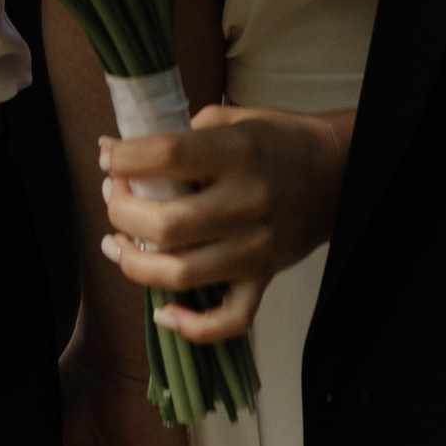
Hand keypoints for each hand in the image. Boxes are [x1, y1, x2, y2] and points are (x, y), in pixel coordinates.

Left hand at [99, 103, 353, 343]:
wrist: (337, 171)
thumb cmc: (276, 140)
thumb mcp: (231, 119)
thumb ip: (176, 133)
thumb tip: (113, 149)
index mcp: (239, 151)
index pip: (167, 155)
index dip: (124, 158)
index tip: (108, 156)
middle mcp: (248, 202)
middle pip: (167, 224)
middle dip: (121, 213)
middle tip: (114, 199)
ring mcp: (258, 247)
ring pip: (182, 275)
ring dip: (135, 264)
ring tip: (118, 244)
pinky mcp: (265, 278)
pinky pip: (228, 320)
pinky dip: (191, 326)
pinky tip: (164, 311)